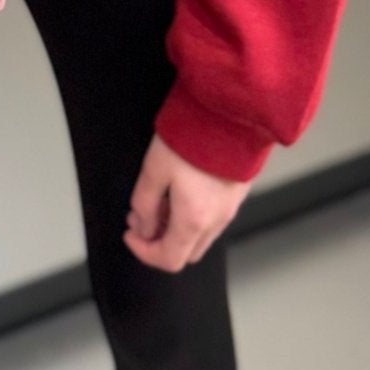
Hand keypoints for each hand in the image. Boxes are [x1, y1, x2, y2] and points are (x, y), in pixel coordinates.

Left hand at [123, 132, 253, 271]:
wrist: (231, 110)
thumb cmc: (193, 136)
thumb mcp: (154, 168)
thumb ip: (145, 204)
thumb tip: (142, 227)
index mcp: (194, 220)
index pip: (169, 259)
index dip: (144, 252)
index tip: (130, 233)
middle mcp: (217, 220)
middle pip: (187, 252)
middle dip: (160, 241)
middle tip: (142, 216)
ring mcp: (231, 208)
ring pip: (201, 236)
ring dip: (177, 228)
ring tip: (161, 199)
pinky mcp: (239, 192)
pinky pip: (214, 218)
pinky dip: (194, 215)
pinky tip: (182, 190)